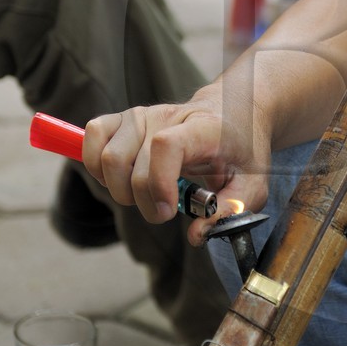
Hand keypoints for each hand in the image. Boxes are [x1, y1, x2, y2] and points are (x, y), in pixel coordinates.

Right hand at [83, 87, 269, 246]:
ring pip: (106, 156)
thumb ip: (231, 210)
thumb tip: (196, 234)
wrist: (233, 110)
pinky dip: (96, 165)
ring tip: (144, 194)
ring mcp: (142, 114)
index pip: (165, 145)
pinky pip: (92, 135)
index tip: (169, 210)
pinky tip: (121, 178)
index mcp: (203, 128)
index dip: (158, 182)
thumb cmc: (242, 149)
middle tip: (164, 211)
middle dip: (142, 201)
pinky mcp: (125, 117)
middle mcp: (168, 115)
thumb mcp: (254, 184)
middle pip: (129, 161)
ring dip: (118, 188)